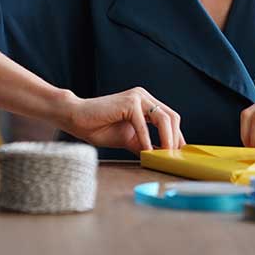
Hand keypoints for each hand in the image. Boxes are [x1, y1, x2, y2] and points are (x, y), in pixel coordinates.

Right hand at [64, 87, 184, 152]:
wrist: (76, 118)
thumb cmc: (99, 128)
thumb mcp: (129, 139)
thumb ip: (145, 144)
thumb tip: (161, 157)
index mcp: (146, 102)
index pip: (170, 118)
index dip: (177, 136)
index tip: (178, 154)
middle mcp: (144, 96)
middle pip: (172, 117)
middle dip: (175, 139)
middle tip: (173, 157)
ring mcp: (137, 97)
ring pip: (164, 119)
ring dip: (167, 139)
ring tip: (165, 156)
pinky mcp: (129, 102)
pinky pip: (144, 125)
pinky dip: (147, 140)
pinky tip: (147, 152)